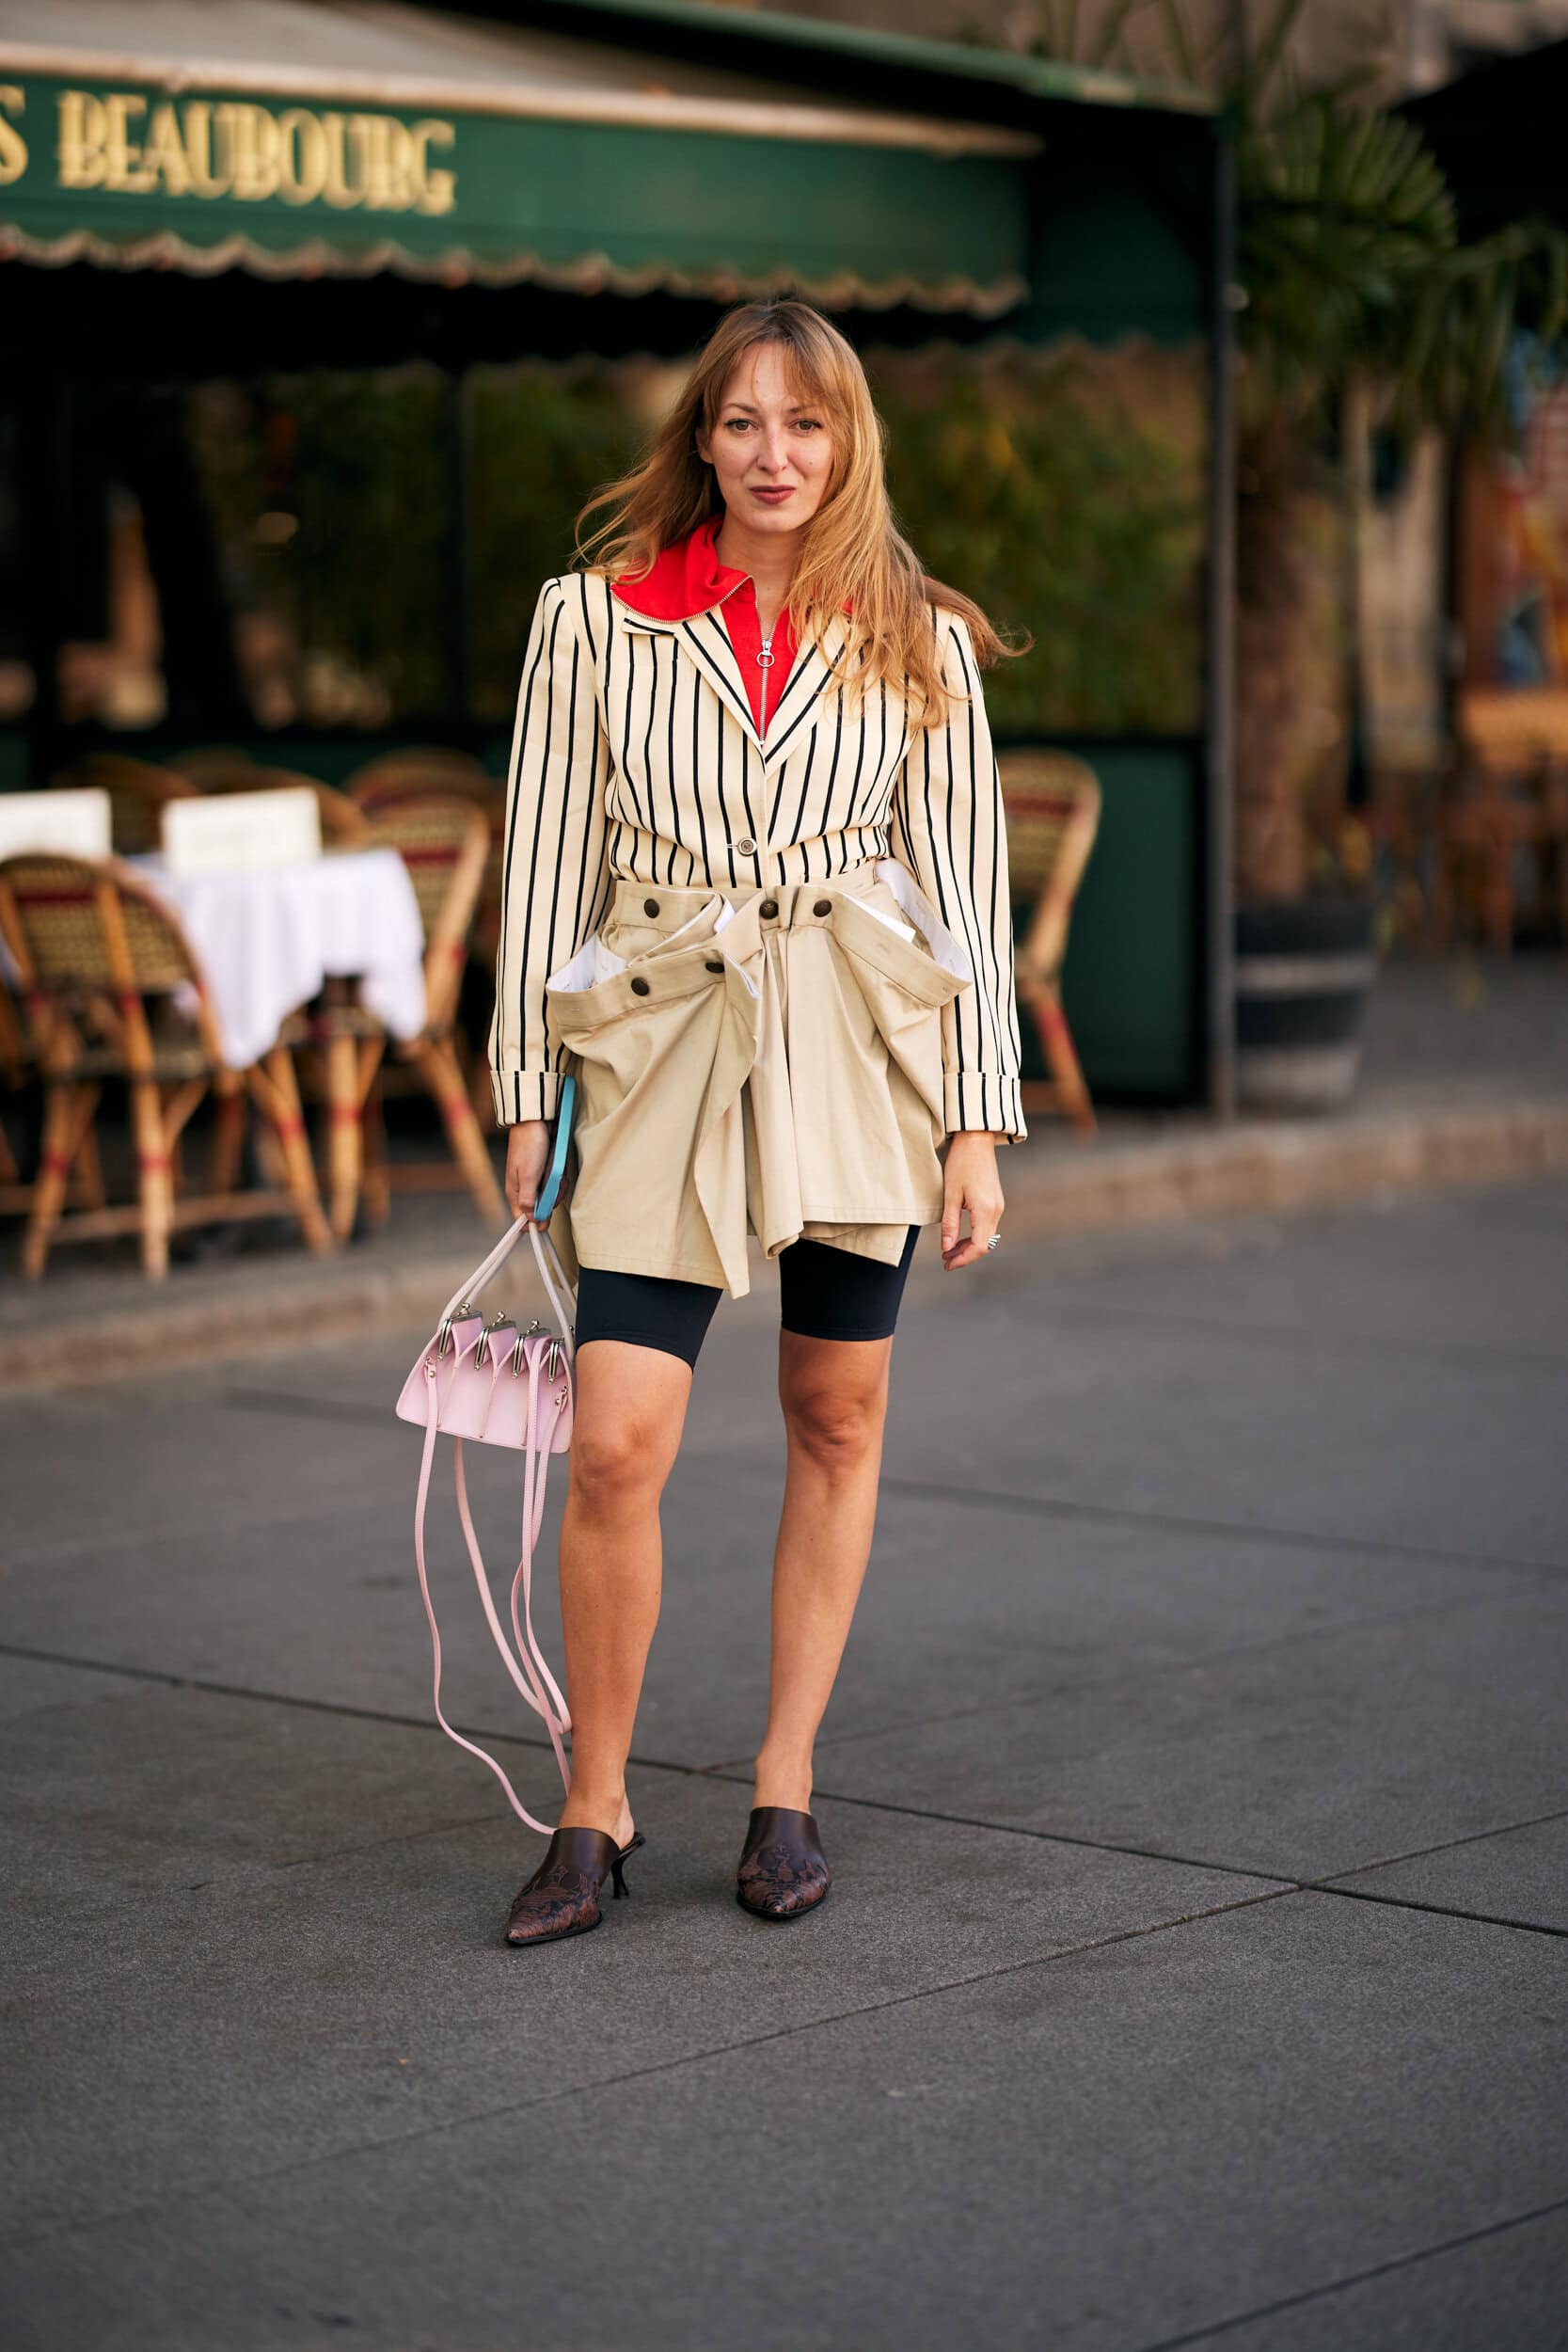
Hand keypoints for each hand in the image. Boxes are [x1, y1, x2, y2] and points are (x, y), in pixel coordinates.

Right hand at [505, 1119, 551, 1222]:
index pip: (522, 1219)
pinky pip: (556, 1184)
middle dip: (551, 1200)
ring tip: (555, 1174)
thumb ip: (528, 1200)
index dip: (534, 1223)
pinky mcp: (545, 1172)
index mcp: (515, 1192)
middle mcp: (524, 1188)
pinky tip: (558, 1169)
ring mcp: (535, 1180)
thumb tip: (532, 1221)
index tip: (545, 1222)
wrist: (536, 1121)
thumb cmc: (528, 1145)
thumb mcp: (528, 1176)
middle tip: (552, 1186)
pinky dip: (560, 1178)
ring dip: (557, 1187)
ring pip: (551, 1196)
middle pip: (541, 1209)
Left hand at [940, 1132, 1003, 1270]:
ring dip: (969, 1247)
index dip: (963, 1259)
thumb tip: (947, 1247)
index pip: (978, 1247)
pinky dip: (974, 1236)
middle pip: (984, 1245)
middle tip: (945, 1260)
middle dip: (965, 1256)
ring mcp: (998, 1206)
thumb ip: (950, 1224)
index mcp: (986, 1210)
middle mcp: (996, 1210)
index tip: (947, 1263)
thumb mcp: (950, 1195)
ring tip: (949, 1250)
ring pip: (986, 1237)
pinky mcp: (995, 1201)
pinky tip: (960, 1237)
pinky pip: (987, 1226)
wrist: (976, 1140)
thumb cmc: (961, 1163)